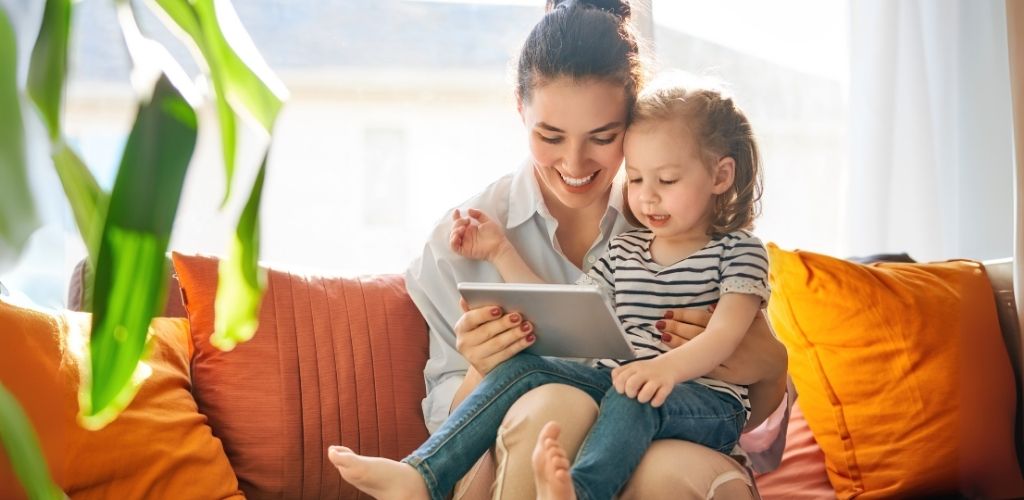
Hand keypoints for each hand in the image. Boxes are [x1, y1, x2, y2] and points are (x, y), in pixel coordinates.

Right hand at [450, 208, 510, 261]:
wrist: (499, 246)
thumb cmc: (495, 235)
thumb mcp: (487, 221)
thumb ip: (478, 214)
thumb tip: (468, 210)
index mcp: (470, 228)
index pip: (459, 222)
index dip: (456, 216)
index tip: (457, 211)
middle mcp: (466, 235)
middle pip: (455, 228)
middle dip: (458, 222)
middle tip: (467, 221)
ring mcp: (465, 243)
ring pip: (453, 237)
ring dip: (455, 231)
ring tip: (463, 228)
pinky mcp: (465, 251)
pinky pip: (454, 247)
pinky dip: (453, 241)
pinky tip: (457, 236)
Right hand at [454, 297, 534, 374]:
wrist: (484, 357)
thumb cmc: (483, 331)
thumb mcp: (477, 320)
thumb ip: (474, 308)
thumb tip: (464, 299)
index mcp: (461, 327)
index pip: (470, 319)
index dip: (484, 313)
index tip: (499, 309)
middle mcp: (464, 344)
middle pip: (487, 332)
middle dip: (504, 324)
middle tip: (519, 317)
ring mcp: (475, 358)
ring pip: (498, 344)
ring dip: (515, 334)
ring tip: (528, 326)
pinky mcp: (487, 368)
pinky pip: (506, 355)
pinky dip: (519, 346)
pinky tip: (529, 338)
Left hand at [611, 358, 675, 407]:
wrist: (668, 366)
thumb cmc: (645, 371)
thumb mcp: (632, 368)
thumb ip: (619, 375)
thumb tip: (614, 385)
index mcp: (634, 367)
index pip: (619, 378)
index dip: (619, 387)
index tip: (623, 390)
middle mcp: (645, 372)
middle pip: (631, 385)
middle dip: (630, 393)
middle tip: (633, 395)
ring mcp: (656, 379)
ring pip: (645, 393)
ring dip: (642, 399)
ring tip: (643, 397)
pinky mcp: (667, 386)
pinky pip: (659, 399)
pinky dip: (655, 402)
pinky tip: (654, 400)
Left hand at [656, 306, 785, 385]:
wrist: (773, 364)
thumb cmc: (761, 338)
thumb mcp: (754, 319)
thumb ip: (737, 308)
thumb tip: (711, 304)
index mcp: (730, 326)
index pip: (701, 318)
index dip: (683, 315)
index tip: (668, 313)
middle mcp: (726, 341)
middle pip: (695, 332)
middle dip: (675, 328)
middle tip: (659, 324)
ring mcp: (725, 358)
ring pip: (698, 350)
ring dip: (678, 344)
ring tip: (661, 338)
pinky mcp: (726, 374)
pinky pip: (705, 368)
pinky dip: (691, 363)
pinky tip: (677, 359)